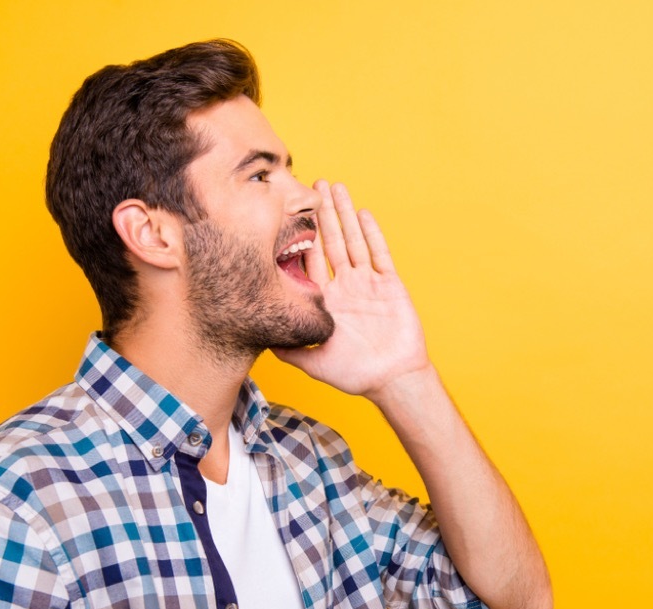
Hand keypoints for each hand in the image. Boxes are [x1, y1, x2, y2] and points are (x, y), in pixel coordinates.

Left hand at [272, 181, 432, 400]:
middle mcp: (345, 287)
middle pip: (331, 242)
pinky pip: (379, 253)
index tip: (287, 212)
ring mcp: (368, 284)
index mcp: (327, 300)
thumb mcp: (313, 362)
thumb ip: (288, 349)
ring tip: (335, 187)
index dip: (300, 236)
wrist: (393, 380)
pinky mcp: (389, 285)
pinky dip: (372, 233)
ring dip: (344, 214)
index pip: (310, 261)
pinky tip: (363, 213)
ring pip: (353, 240)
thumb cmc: (356, 375)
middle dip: (321, 214)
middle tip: (311, 184)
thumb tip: (259, 338)